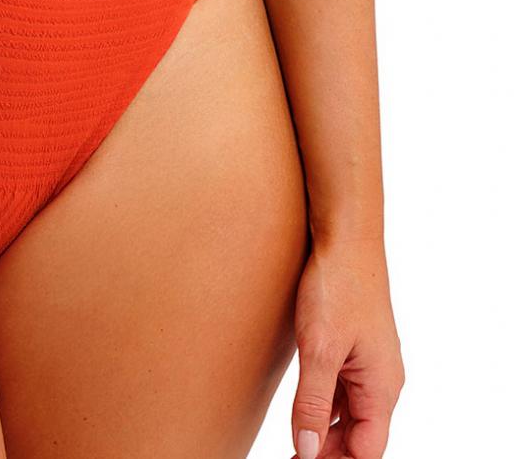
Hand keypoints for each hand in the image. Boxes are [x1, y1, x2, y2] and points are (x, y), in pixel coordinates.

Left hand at [289, 235, 404, 457]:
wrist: (347, 236)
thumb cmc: (338, 286)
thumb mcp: (319, 348)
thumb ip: (311, 402)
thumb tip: (306, 452)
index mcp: (382, 388)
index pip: (367, 450)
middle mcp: (382, 381)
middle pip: (360, 437)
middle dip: (329, 452)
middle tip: (292, 457)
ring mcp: (370, 364)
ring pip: (350, 415)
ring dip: (324, 432)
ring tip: (294, 444)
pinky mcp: (356, 348)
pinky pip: (343, 390)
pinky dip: (324, 406)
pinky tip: (302, 409)